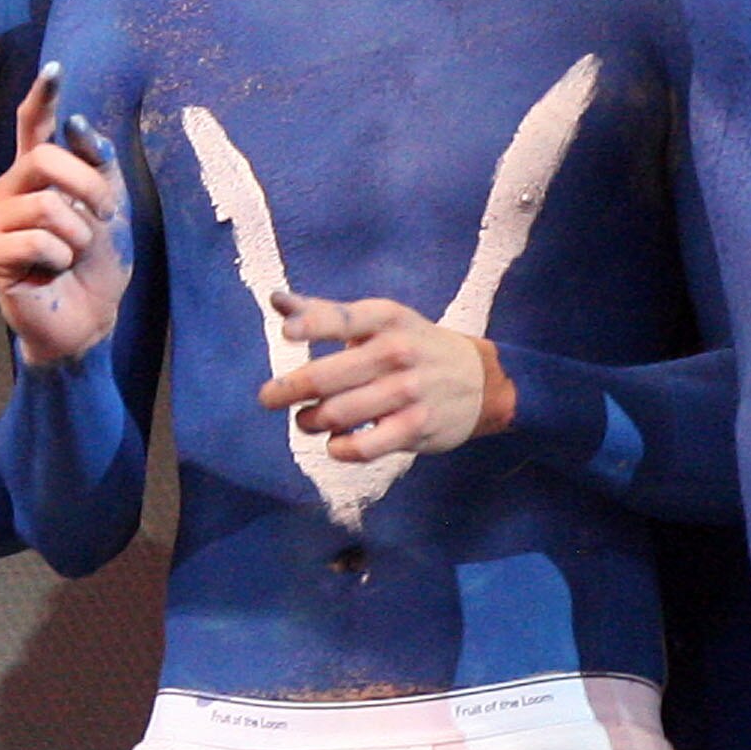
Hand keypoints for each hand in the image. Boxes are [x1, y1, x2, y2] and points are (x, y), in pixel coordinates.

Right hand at [0, 63, 127, 366]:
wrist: (90, 318)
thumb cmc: (98, 263)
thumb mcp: (112, 207)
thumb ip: (99, 163)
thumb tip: (76, 123)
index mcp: (37, 174)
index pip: (32, 125)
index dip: (41, 97)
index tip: (54, 70)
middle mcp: (10, 189)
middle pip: (44, 159)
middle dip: (88, 189)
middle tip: (104, 218)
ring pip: (45, 205)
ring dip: (77, 235)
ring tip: (73, 255)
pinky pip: (35, 240)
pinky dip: (59, 257)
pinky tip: (53, 271)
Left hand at [257, 293, 510, 460]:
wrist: (482, 380)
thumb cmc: (415, 345)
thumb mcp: (380, 320)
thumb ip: (325, 313)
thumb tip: (277, 300)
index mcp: (385, 318)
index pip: (342, 319)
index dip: (311, 324)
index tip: (287, 333)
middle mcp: (397, 351)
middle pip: (327, 376)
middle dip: (289, 390)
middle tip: (269, 398)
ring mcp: (409, 392)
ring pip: (339, 414)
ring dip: (310, 421)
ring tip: (306, 420)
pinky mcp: (416, 428)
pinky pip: (364, 446)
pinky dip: (340, 449)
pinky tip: (334, 443)